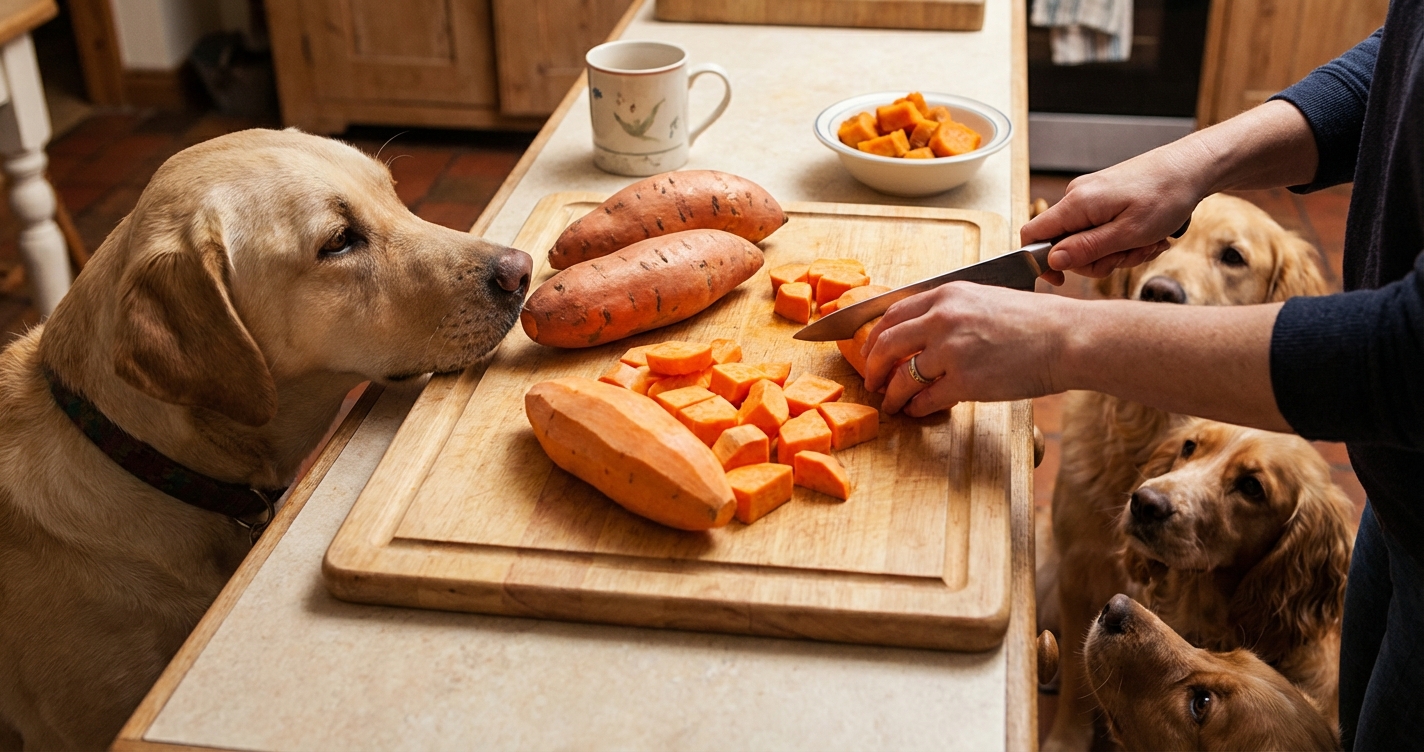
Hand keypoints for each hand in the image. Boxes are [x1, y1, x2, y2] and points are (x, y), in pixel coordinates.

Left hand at [861, 282, 1071, 415]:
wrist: (1068, 338)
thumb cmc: (1035, 322)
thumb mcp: (985, 300)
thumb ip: (951, 312)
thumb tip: (921, 335)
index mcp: (947, 294)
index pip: (892, 313)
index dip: (873, 336)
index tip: (869, 351)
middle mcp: (943, 318)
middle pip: (885, 344)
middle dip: (871, 367)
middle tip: (870, 381)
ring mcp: (952, 350)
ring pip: (901, 376)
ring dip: (891, 394)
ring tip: (890, 403)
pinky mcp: (965, 381)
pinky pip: (926, 399)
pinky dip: (916, 408)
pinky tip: (917, 411)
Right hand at [1024, 144, 1210, 283]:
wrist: (1193, 167)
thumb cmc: (1167, 195)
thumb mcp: (1129, 233)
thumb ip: (1086, 249)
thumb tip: (1051, 261)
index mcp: (1077, 203)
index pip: (1032, 234)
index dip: (1040, 262)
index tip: (1061, 279)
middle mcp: (1077, 197)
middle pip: (1064, 245)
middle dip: (1097, 260)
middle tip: (1129, 255)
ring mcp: (1091, 197)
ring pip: (1087, 241)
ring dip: (1116, 252)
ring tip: (1146, 243)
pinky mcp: (1104, 199)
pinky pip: (1101, 230)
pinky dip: (1122, 240)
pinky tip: (1147, 235)